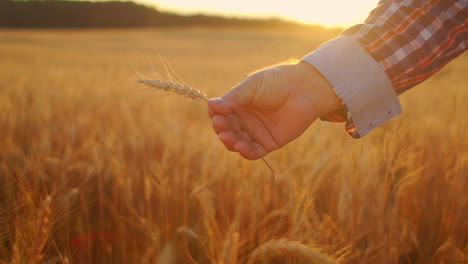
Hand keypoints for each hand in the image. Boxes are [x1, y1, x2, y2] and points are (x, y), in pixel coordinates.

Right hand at [207, 61, 339, 159]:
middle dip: (222, 130)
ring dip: (230, 142)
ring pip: (237, 143)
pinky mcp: (269, 143)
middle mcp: (245, 120)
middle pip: (226, 130)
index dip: (216, 116)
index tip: (215, 115)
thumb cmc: (277, 82)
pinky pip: (254, 152)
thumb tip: (210, 105)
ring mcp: (256, 132)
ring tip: (229, 137)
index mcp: (238, 105)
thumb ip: (233, 99)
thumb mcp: (252, 87)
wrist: (304, 89)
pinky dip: (245, 152)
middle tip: (221, 126)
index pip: (220, 114)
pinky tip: (240, 146)